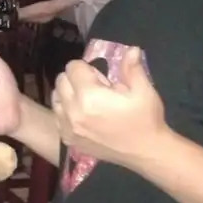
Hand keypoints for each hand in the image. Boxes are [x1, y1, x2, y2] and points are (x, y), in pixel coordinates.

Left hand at [52, 46, 169, 167]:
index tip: (101, 77)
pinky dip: (66, 111)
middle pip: (61, 80)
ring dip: (68, 94)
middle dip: (76, 78)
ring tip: (88, 101)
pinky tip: (83, 115)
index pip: (73, 67)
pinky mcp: (68, 139)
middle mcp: (73, 111)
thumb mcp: (143, 90)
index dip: (87, 67)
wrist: (146, 153)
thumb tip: (132, 49)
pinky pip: (57, 117)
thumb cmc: (146, 120)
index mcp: (90, 96)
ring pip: (56, 98)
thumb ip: (132, 67)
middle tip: (96, 88)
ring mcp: (68, 127)